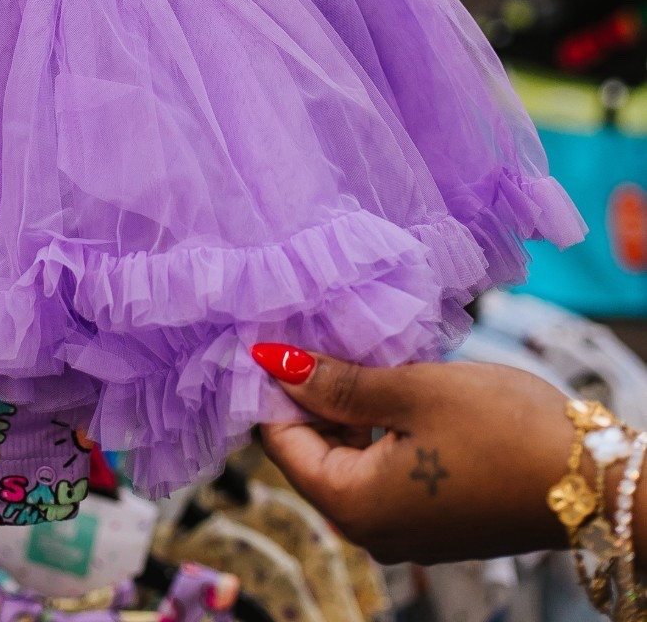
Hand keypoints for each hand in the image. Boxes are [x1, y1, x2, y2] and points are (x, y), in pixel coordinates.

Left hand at [252, 343, 573, 564]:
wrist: (589, 479)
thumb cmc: (501, 429)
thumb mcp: (412, 389)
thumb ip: (338, 382)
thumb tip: (274, 363)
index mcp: (353, 505)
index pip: (280, 440)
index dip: (272, 385)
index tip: (273, 332)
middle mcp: (370, 531)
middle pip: (310, 453)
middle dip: (308, 394)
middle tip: (314, 330)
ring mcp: (402, 531)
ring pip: (347, 459)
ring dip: (344, 408)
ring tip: (350, 348)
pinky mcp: (431, 520)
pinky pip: (381, 471)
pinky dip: (374, 429)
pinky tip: (385, 384)